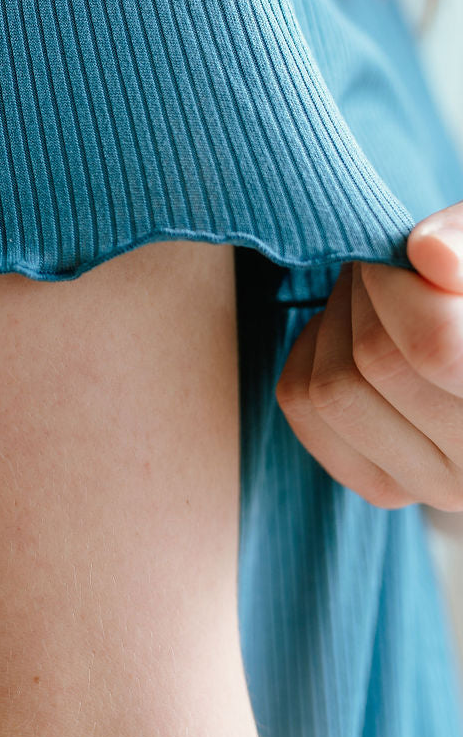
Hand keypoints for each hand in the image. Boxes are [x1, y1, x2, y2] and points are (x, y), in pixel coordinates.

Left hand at [275, 204, 462, 514]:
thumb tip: (429, 255)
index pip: (434, 349)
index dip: (399, 285)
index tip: (408, 249)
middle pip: (376, 361)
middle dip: (369, 290)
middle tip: (387, 263)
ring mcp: (432, 486)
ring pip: (332, 388)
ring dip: (338, 318)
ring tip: (375, 294)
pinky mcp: (384, 485)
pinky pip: (301, 404)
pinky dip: (311, 349)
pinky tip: (352, 333)